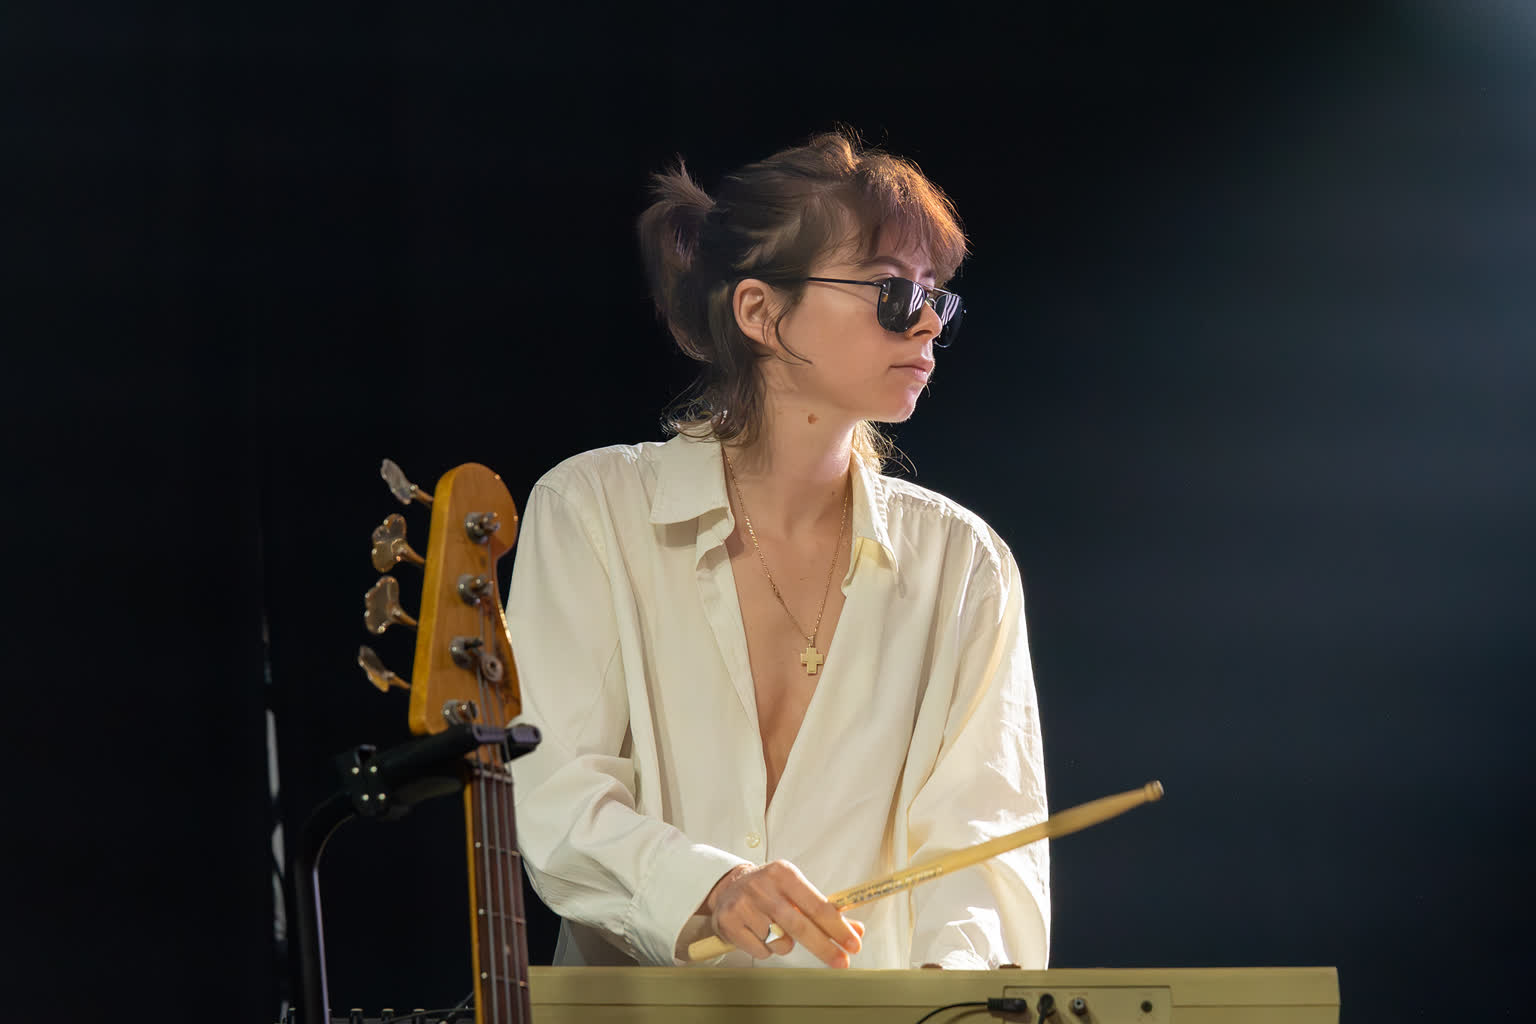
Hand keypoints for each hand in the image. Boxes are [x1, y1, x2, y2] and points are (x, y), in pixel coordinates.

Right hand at [703, 861, 863, 966]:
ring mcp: (744, 904)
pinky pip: (761, 950)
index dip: (838, 928)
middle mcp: (763, 886)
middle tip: (841, 962)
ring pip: (780, 942)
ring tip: (775, 930)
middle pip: (801, 926)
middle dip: (824, 947)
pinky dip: (766, 949)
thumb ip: (825, 911)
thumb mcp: (796, 891)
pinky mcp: (729, 922)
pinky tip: (758, 933)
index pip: (817, 905)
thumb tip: (856, 930)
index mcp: (784, 873)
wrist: (728, 887)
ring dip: (785, 944)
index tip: (853, 944)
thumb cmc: (770, 890)